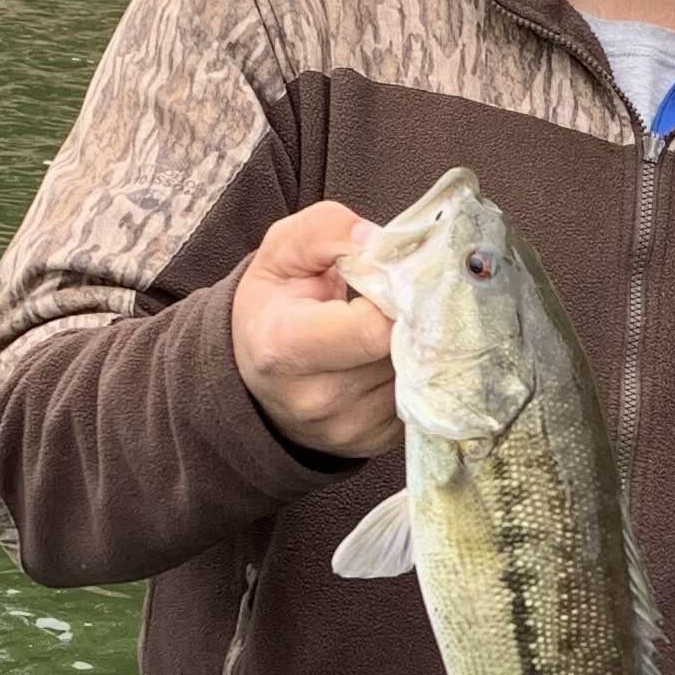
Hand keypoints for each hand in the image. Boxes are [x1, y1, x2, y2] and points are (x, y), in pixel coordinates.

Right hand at [232, 202, 400, 459]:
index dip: (397, 297)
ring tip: (392, 325)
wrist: (256, 378)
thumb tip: (378, 241)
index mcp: (285, 347)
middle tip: (405, 296)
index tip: (395, 278)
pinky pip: (419, 400)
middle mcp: (316, 399)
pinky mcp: (373, 444)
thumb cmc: (274, 306)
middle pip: (402, 352)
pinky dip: (416, 374)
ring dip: (417, 346)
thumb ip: (326, 231)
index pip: (371, 329)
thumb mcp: (281, 251)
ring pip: (418, 376)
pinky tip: (389, 356)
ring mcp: (347, 429)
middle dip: (413, 318)